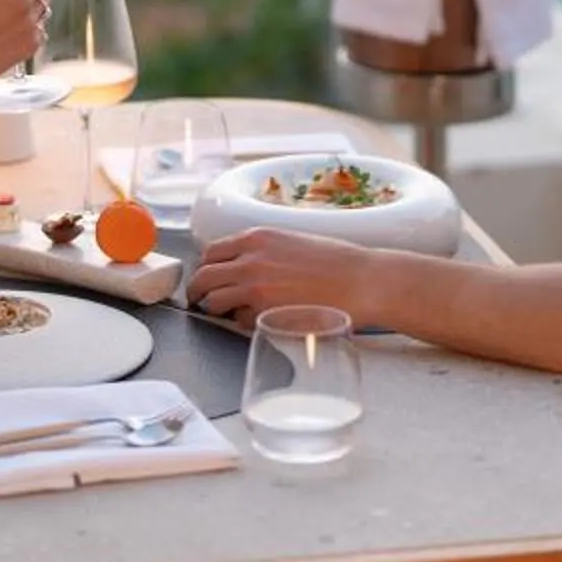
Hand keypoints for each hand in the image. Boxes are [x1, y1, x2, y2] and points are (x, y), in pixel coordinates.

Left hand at [189, 228, 399, 327]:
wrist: (363, 281)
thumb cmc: (338, 264)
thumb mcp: (292, 242)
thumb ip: (263, 253)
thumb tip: (243, 268)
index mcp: (257, 237)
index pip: (211, 252)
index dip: (207, 269)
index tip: (210, 279)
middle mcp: (249, 259)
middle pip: (202, 276)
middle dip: (199, 291)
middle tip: (203, 301)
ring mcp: (254, 286)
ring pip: (212, 300)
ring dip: (216, 309)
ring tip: (228, 315)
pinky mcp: (264, 311)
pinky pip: (238, 320)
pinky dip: (243, 323)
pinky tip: (260, 321)